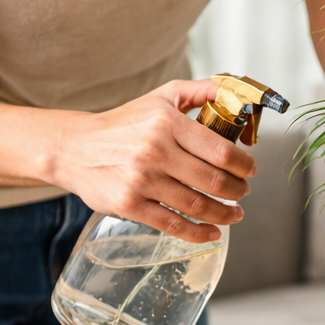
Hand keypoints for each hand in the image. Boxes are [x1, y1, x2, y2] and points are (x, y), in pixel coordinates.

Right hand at [47, 80, 255, 242]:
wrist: (74, 147)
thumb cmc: (124, 124)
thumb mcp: (161, 98)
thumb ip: (200, 92)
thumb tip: (236, 93)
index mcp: (167, 124)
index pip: (222, 151)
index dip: (244, 165)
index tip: (250, 170)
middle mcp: (155, 151)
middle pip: (215, 181)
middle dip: (238, 191)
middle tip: (243, 193)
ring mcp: (141, 180)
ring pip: (198, 205)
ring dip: (225, 214)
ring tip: (235, 213)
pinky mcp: (130, 205)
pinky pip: (173, 225)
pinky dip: (199, 233)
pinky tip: (213, 232)